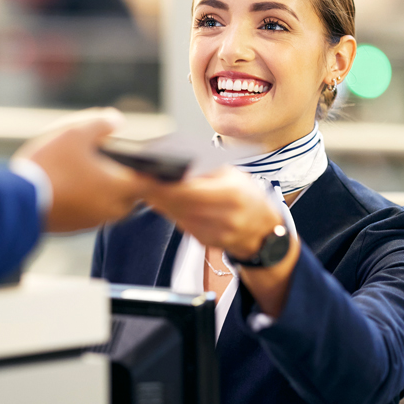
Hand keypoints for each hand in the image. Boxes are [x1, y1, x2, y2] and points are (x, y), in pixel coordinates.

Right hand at [14, 108, 154, 232]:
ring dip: (105, 193)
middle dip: (126, 182)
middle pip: (130, 197)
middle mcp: (110, 209)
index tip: (146, 161)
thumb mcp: (75, 133)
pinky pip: (88, 214)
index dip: (150, 170)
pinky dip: (86, 202)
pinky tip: (69, 187)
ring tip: (88, 174)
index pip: (150, 182)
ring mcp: (91, 221)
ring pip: (109, 207)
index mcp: (119, 187)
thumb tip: (117, 121)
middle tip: (113, 165)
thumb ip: (101, 123)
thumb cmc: (51, 165)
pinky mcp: (72, 228)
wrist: (18, 201)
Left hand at [145, 166, 282, 255]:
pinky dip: (170, 212)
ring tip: (147, 187)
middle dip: (157, 190)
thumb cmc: (248, 197)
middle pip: (178, 203)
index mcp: (231, 194)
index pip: (189, 189)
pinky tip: (162, 201)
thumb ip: (207, 171)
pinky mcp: (205, 241)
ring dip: (159, 201)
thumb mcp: (235, 176)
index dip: (166, 183)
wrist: (264, 232)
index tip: (148, 173)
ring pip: (176, 214)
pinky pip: (181, 223)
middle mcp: (223, 217)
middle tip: (139, 178)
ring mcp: (214, 233)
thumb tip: (176, 163)